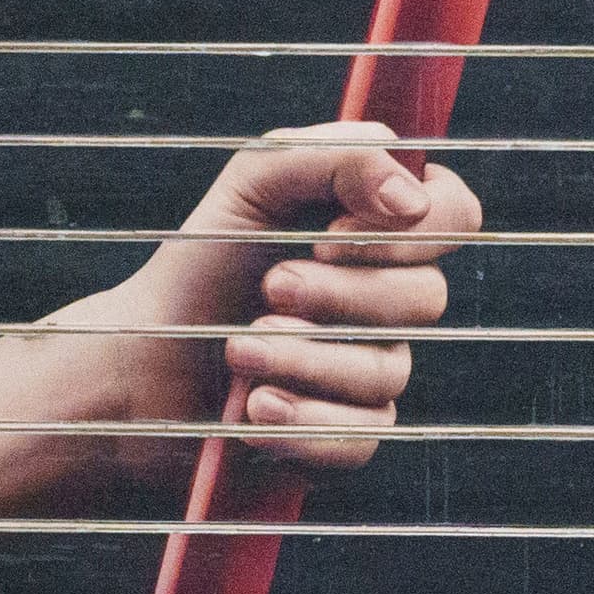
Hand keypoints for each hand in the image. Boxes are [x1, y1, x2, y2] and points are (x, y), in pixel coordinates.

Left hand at [0, 124, 481, 531]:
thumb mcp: (254, 184)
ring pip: (386, 371)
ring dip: (299, 356)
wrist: (137, 359)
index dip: (411, 231)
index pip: (455, 215)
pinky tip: (250, 407)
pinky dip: (297, 419)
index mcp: (378, 228)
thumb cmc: (199, 264)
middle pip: (425, 298)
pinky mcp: (348, 435)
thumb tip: (412, 193)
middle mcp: (390, 297)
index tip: (331, 232)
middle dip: (336, 295)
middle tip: (268, 287)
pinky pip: (361, 436)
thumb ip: (334, 158)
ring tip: (236, 348)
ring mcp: (375, 369)